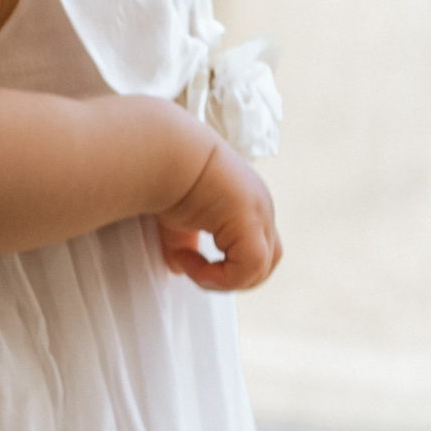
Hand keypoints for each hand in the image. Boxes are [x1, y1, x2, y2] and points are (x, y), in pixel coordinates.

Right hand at [155, 135, 279, 291]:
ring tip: (195, 268)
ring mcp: (259, 212)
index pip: (253, 249)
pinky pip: (249, 266)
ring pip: (260, 268)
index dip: (225, 266)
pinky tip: (190, 260)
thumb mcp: (177, 217)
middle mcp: (259, 208)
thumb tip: (179, 265)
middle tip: (201, 273)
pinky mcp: (251, 219)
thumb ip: (184, 242)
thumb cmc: (166, 173)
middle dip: (232, 277)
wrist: (164, 151)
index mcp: (247, 205)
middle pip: (265, 262)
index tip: (185, 257)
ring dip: (226, 279)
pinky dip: (220, 276)